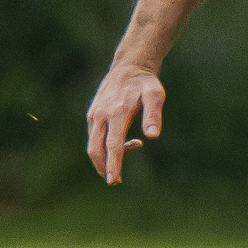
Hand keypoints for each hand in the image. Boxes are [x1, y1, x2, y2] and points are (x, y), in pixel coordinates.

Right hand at [85, 62, 164, 183]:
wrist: (129, 66)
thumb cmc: (145, 83)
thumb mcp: (155, 95)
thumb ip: (153, 115)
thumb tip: (152, 136)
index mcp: (117, 112)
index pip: (113, 145)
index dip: (113, 164)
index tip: (113, 181)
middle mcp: (101, 115)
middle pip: (95, 150)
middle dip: (104, 167)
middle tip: (117, 180)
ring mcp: (94, 115)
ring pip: (93, 145)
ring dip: (107, 157)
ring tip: (134, 148)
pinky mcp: (92, 115)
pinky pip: (95, 138)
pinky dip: (106, 147)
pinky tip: (125, 141)